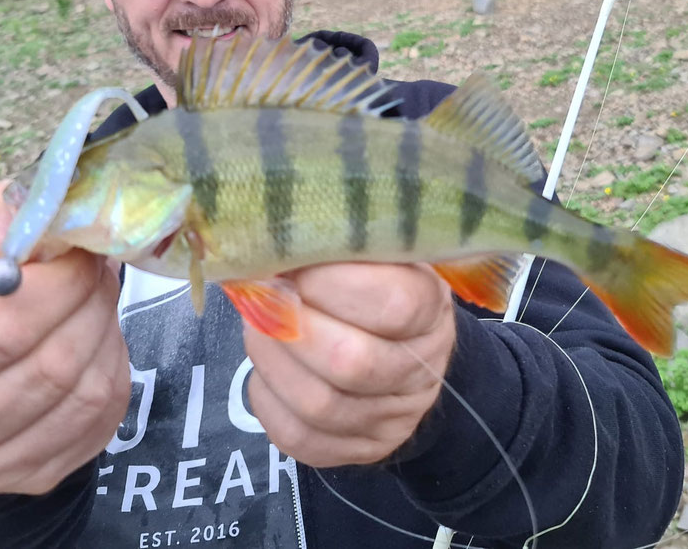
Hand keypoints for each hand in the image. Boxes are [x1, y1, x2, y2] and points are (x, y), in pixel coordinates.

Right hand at [0, 181, 130, 495]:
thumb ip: (0, 225)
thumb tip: (51, 207)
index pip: (3, 329)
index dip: (62, 284)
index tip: (82, 251)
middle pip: (52, 365)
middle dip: (92, 304)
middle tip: (98, 270)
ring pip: (84, 393)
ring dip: (108, 334)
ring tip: (97, 302)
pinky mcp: (32, 477)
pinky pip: (103, 418)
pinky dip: (114, 369)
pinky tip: (96, 344)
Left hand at [244, 262, 455, 467]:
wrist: (410, 348)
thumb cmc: (382, 282)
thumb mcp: (380, 250)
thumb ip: (343, 242)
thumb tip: (278, 238)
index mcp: (431, 309)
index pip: (393, 304)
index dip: (332, 284)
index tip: (295, 262)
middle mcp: (420, 370)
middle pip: (350, 362)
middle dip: (290, 324)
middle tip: (262, 292)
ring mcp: (391, 419)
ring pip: (318, 404)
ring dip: (271, 357)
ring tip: (256, 322)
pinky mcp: (358, 449)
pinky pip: (299, 436)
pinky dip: (268, 397)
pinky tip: (267, 364)